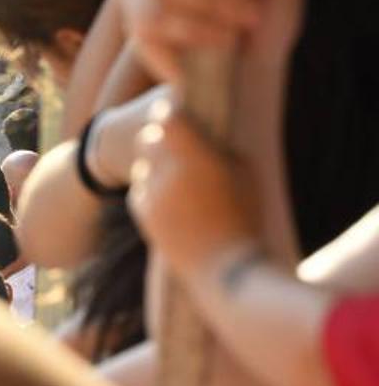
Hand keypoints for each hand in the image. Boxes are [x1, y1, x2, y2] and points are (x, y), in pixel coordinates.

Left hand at [129, 99, 258, 276]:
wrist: (227, 270)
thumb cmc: (246, 217)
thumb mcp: (245, 173)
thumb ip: (218, 145)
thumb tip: (202, 124)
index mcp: (196, 158)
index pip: (167, 119)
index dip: (172, 114)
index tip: (181, 114)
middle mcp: (167, 173)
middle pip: (148, 139)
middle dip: (162, 139)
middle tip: (180, 145)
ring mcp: (151, 195)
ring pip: (143, 165)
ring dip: (157, 166)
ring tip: (184, 182)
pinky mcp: (142, 214)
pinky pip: (140, 189)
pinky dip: (152, 189)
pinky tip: (176, 202)